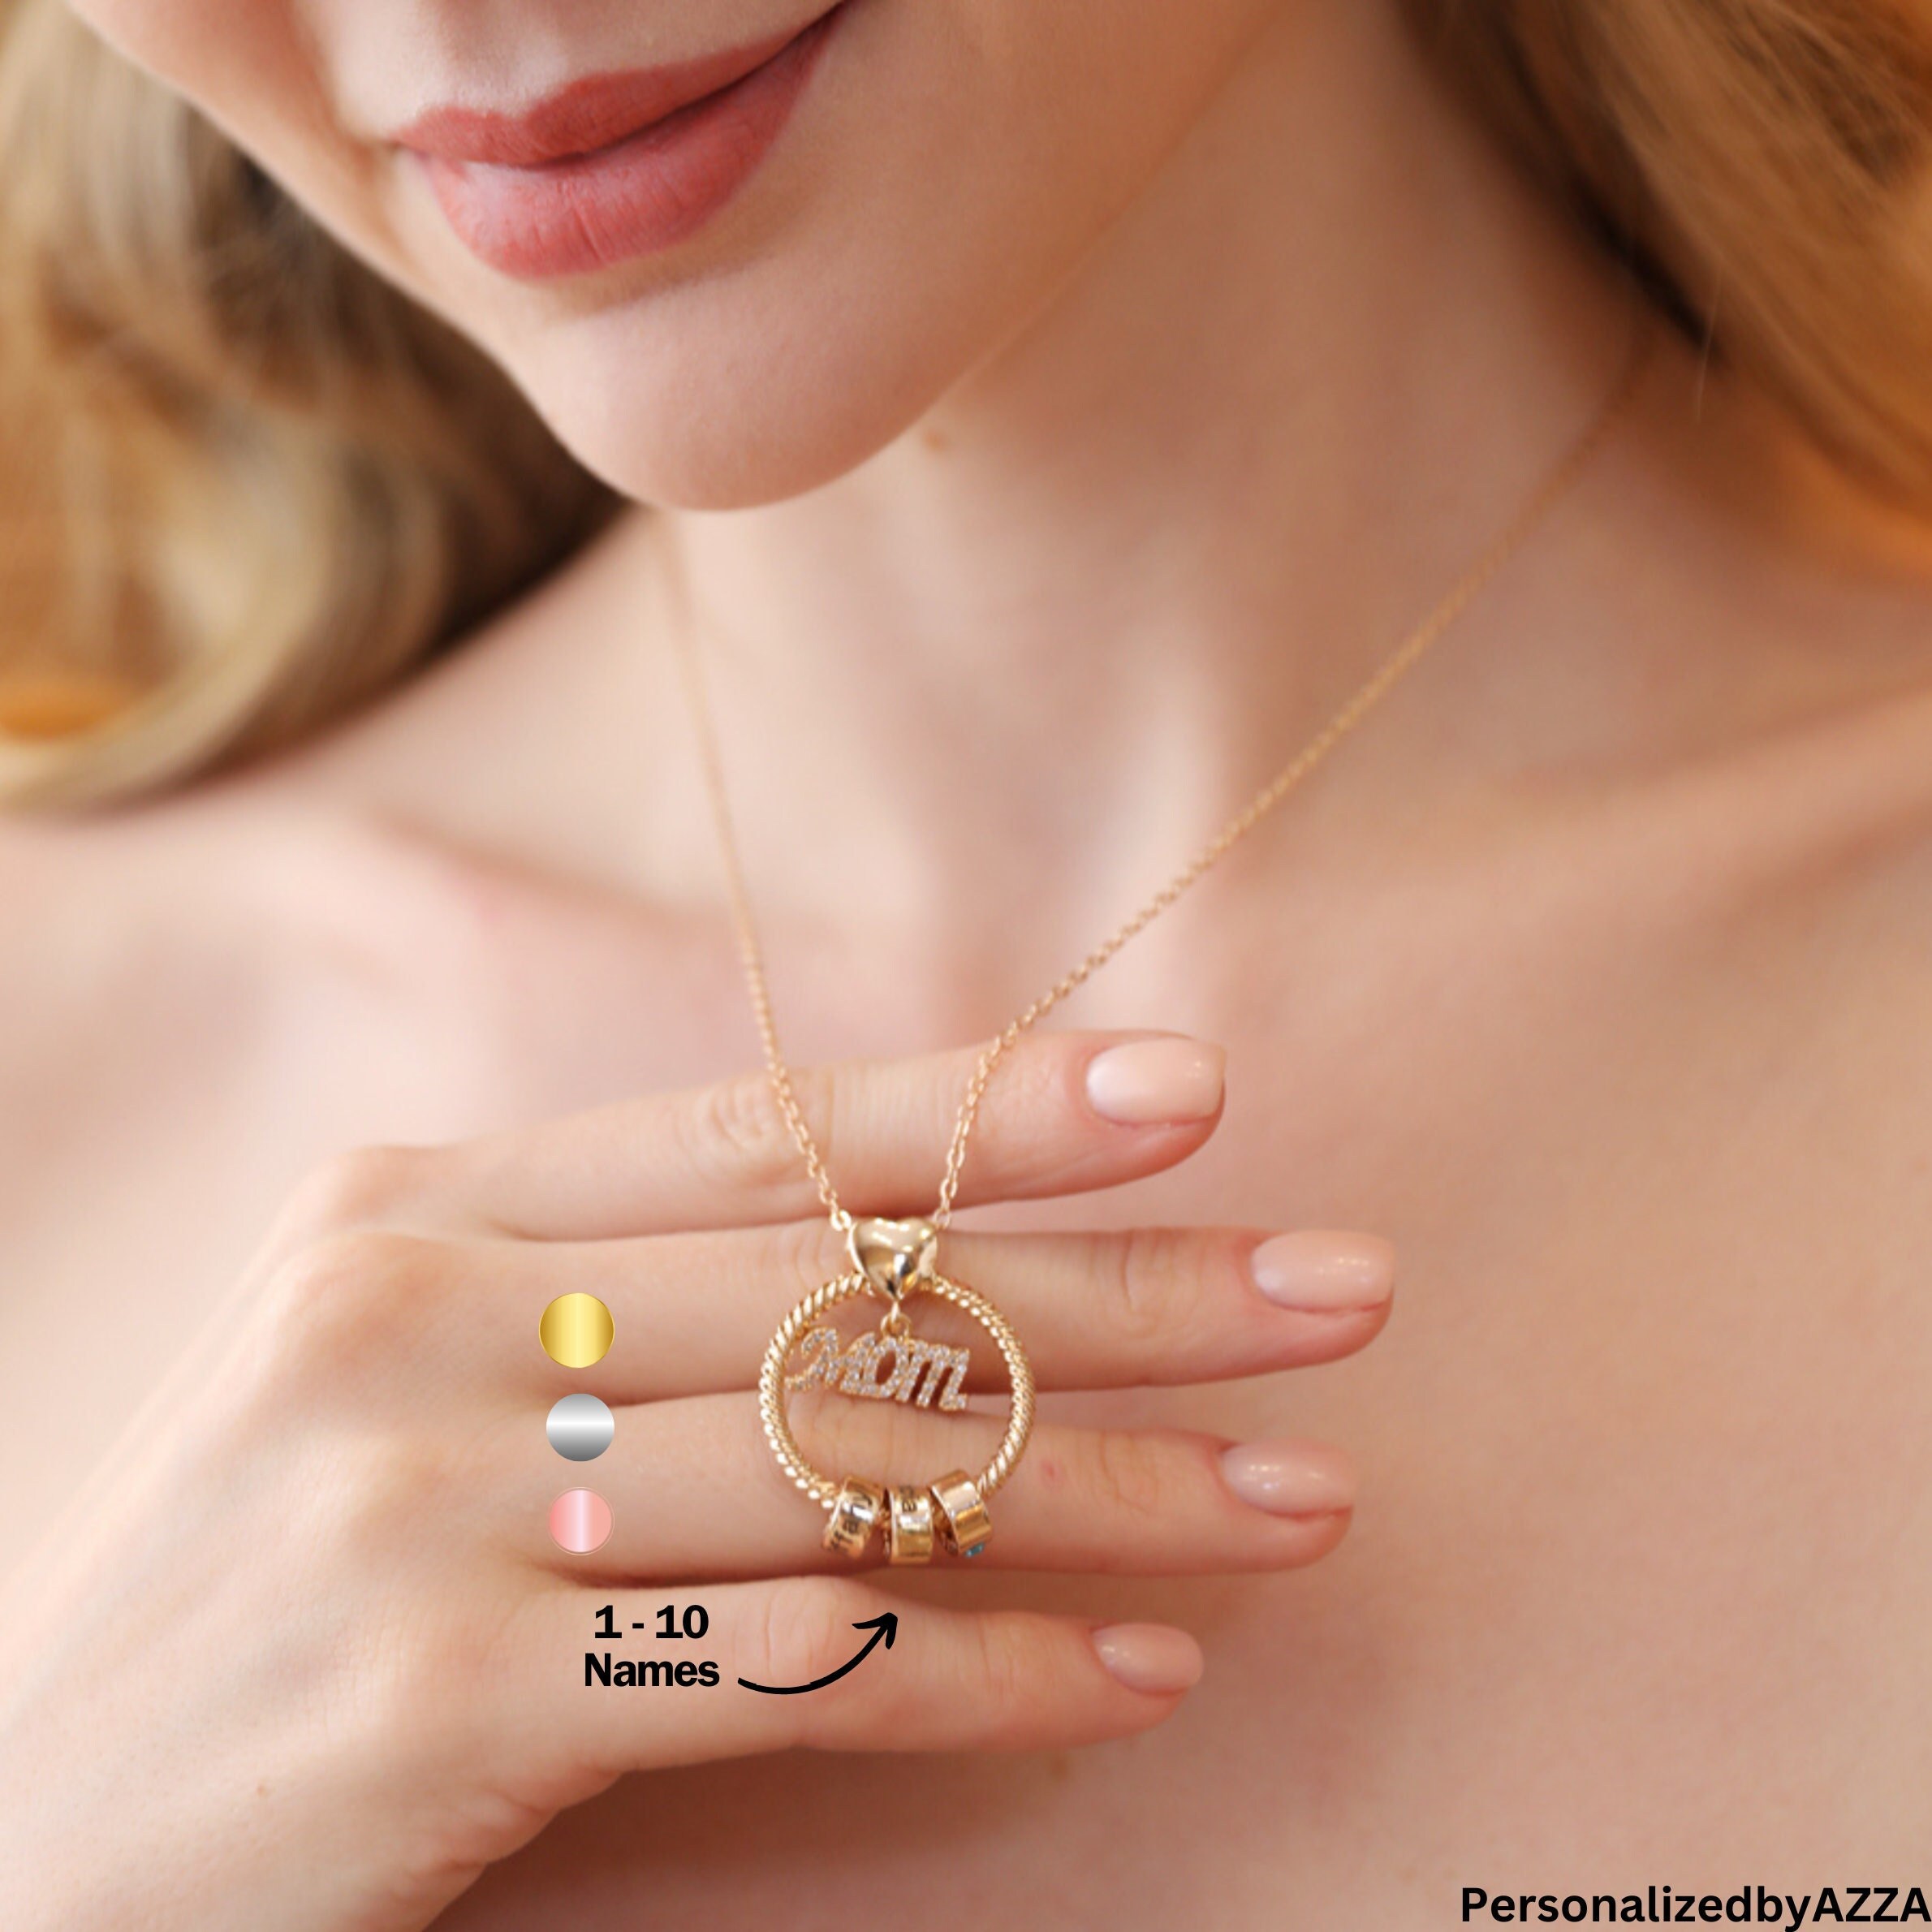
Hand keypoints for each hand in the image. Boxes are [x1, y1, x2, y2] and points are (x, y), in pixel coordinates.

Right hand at [0, 1029, 1391, 1931]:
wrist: (24, 1841)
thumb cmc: (257, 1580)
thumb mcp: (395, 1372)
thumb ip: (607, 1289)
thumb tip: (904, 1255)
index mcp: (415, 1208)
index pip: (759, 1131)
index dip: (988, 1105)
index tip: (1187, 1091)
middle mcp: (420, 1322)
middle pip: (849, 1291)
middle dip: (1122, 1290)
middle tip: (1340, 1290)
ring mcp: (423, 1509)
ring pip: (857, 1476)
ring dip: (1116, 1491)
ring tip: (1305, 1499)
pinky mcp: (442, 1705)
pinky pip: (796, 1669)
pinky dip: (990, 1672)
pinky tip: (1141, 1671)